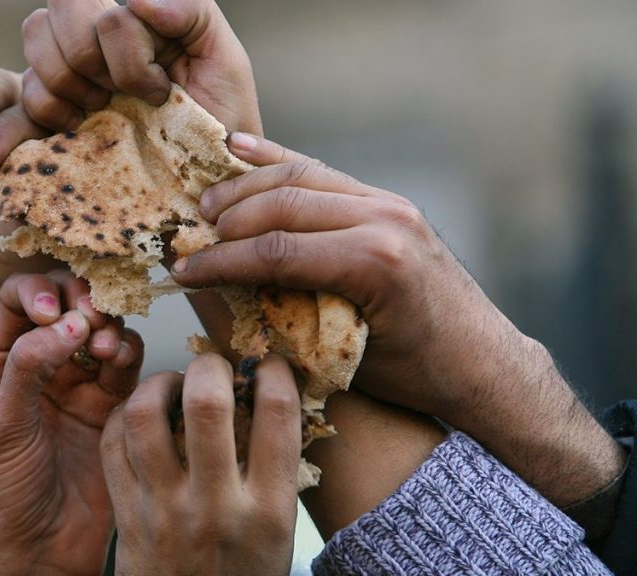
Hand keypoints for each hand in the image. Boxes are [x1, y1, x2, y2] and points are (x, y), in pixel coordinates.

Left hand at [0, 272, 143, 575]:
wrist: (45, 545)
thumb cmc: (10, 490)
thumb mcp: (7, 424)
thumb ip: (31, 367)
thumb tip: (68, 323)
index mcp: (2, 360)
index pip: (18, 297)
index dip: (39, 290)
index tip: (53, 312)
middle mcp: (42, 362)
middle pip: (66, 301)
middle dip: (80, 300)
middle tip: (90, 318)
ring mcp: (80, 381)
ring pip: (101, 327)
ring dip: (107, 326)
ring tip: (104, 350)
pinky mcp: (115, 402)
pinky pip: (127, 361)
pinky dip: (128, 351)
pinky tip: (119, 363)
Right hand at [21, 0, 261, 134]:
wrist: (204, 181)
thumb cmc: (219, 122)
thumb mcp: (225, 60)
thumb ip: (192, 10)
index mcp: (140, 18)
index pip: (107, 11)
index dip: (129, 58)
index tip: (160, 92)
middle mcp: (100, 32)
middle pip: (63, 2)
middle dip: (92, 60)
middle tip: (122, 97)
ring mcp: (72, 65)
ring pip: (36, 30)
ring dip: (69, 80)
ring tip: (101, 110)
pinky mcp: (50, 102)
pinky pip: (25, 85)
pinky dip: (49, 108)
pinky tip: (79, 127)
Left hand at [101, 354, 300, 575]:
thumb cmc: (240, 574)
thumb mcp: (277, 531)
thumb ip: (275, 469)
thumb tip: (269, 396)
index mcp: (267, 509)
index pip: (277, 416)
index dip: (275, 373)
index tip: (268, 365)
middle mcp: (214, 506)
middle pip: (208, 404)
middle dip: (210, 367)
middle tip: (212, 368)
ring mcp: (163, 510)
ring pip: (145, 416)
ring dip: (158, 383)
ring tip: (171, 383)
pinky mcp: (126, 515)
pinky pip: (112, 444)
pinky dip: (123, 414)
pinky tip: (140, 412)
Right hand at [170, 132, 624, 506]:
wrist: (483, 362)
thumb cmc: (417, 375)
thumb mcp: (346, 359)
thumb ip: (289, 319)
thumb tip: (223, 297)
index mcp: (375, 262)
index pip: (275, 250)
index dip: (220, 261)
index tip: (181, 271)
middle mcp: (384, 219)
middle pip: (281, 204)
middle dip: (226, 220)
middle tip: (187, 238)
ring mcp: (389, 203)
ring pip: (300, 177)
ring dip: (246, 187)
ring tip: (205, 205)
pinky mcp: (387, 201)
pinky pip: (324, 174)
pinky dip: (279, 162)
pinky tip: (241, 150)